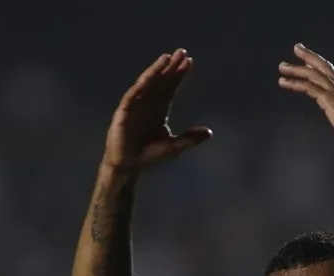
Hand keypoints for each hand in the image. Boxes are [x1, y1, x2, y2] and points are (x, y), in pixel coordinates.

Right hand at [102, 49, 211, 172]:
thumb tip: (209, 132)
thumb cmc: (148, 157)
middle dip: (172, 67)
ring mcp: (136, 105)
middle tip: (182, 51)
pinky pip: (134, 93)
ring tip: (168, 57)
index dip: (179, 74)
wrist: (129, 167)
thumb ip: (190, 139)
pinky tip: (152, 73)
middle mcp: (148, 103)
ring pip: (148, 83)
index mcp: (159, 108)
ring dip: (157, 70)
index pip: (171, 87)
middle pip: (162, 80)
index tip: (190, 61)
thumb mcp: (174, 147)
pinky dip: (143, 82)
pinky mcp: (124, 111)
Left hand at [278, 44, 333, 151]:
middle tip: (296, 47)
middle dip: (309, 56)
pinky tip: (284, 83)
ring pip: (313, 75)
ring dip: (296, 70)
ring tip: (282, 67)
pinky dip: (296, 83)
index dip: (319, 65)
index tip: (308, 59)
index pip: (331, 74)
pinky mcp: (330, 100)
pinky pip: (309, 87)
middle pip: (323, 66)